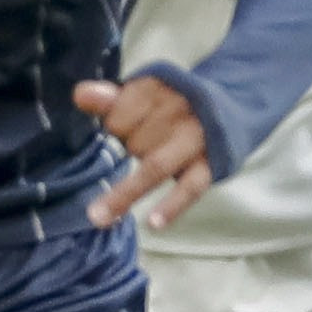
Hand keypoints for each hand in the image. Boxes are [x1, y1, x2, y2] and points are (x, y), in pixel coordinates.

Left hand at [75, 73, 211, 231]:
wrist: (232, 107)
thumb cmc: (172, 105)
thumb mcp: (143, 94)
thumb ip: (110, 99)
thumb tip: (79, 96)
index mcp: (158, 88)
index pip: (118, 116)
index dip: (115, 125)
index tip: (124, 126)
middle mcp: (178, 111)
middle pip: (133, 143)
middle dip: (130, 150)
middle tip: (146, 141)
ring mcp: (196, 139)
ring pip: (155, 166)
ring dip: (125, 193)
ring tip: (97, 218)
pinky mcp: (211, 165)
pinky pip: (190, 188)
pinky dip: (172, 206)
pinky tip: (154, 224)